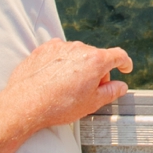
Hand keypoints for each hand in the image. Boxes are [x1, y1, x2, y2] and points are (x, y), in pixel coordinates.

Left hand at [0, 38, 132, 133]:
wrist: (27, 103)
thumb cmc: (60, 105)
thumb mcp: (92, 103)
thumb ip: (110, 92)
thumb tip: (120, 87)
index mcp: (95, 61)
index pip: (118, 55)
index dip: (125, 63)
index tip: (125, 68)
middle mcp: (79, 49)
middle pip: (96, 57)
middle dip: (98, 72)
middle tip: (91, 91)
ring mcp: (60, 47)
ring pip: (77, 55)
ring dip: (79, 67)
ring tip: (70, 88)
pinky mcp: (44, 49)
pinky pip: (60, 54)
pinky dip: (63, 64)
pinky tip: (57, 80)